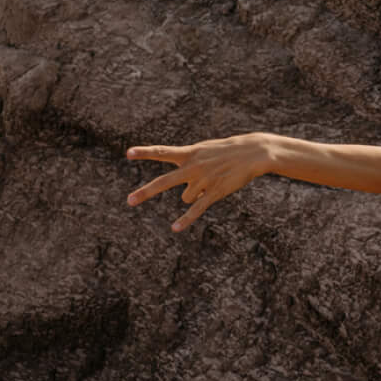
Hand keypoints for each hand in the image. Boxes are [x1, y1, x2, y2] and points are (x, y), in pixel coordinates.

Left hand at [125, 134, 272, 231]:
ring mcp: (203, 180)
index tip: (128, 153)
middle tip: (129, 201)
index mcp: (189, 154)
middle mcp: (193, 167)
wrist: (252, 152)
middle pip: (164, 182)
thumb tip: (186, 198)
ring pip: (186, 198)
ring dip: (195, 195)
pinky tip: (174, 228)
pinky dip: (185, 220)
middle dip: (146, 192)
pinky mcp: (215, 192)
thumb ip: (189, 170)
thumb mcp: (204, 152)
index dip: (145, 152)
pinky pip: (196, 209)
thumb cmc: (226, 152)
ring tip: (212, 181)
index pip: (162, 152)